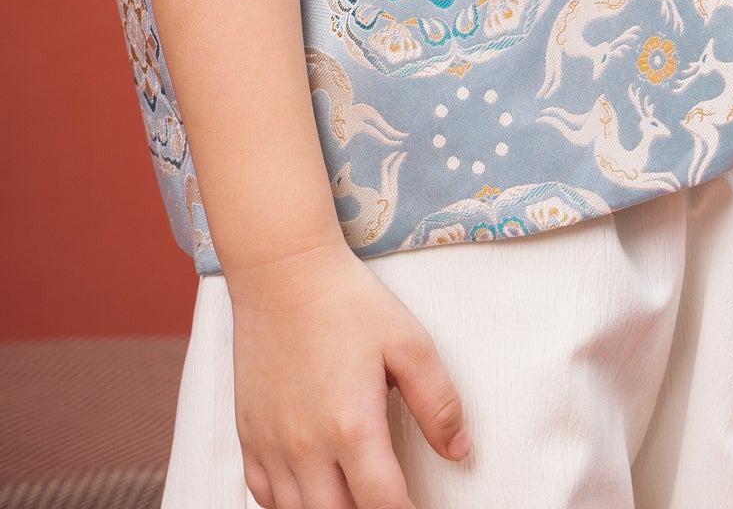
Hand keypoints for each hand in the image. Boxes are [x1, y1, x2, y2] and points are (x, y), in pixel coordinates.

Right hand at [228, 239, 471, 508]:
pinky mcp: (249, 434)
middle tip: (389, 498)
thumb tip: (458, 449)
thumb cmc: (346, 302)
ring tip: (355, 494)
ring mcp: (272, 444)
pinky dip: (290, 504)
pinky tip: (312, 492)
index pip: (384, 505)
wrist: (283, 272)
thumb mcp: (410, 343)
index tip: (418, 508)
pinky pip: (264, 495)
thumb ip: (438, 402)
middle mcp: (307, 447)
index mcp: (352, 427)